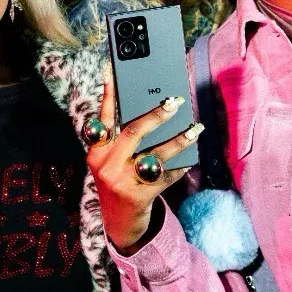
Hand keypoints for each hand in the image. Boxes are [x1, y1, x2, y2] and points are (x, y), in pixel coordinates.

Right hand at [88, 66, 202, 253]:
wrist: (118, 222)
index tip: (112, 69)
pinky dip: (180, 166)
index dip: (108, 94)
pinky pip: (165, 176)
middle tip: (175, 101)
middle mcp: (106, 165)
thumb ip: (121, 138)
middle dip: (156, 115)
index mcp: (96, 152)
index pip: (103, 118)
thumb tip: (147, 106)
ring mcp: (122, 182)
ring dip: (179, 140)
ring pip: (155, 154)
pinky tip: (192, 158)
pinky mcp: (139, 196)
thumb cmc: (118, 179)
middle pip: (133, 132)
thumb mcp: (110, 159)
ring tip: (195, 128)